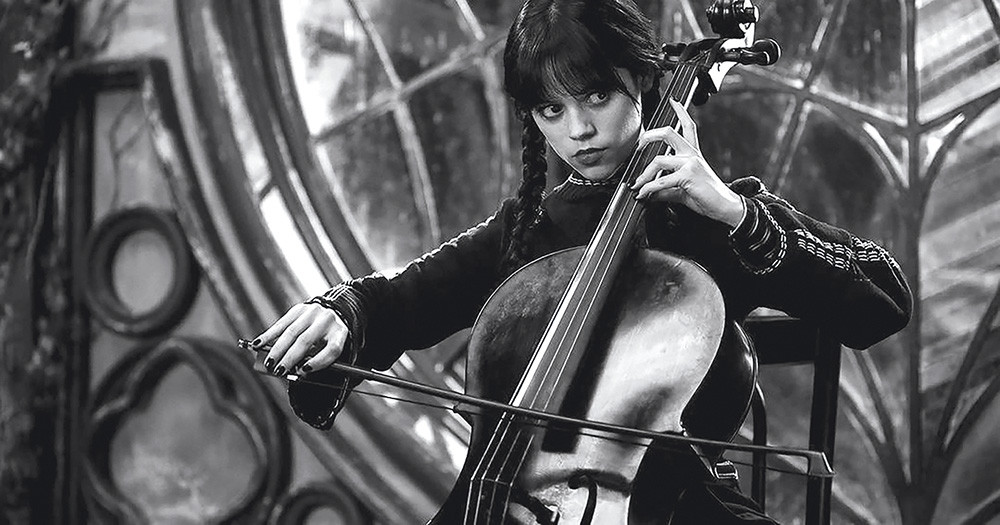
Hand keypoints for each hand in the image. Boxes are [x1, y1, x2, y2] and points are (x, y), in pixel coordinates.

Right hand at [253, 301, 349, 375]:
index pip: (332, 349)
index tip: (303, 371)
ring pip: (291, 332)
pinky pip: (282, 323)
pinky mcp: (300, 309)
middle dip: (290, 358)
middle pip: (306, 341)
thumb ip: (318, 359)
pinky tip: (258, 343)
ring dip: (277, 349)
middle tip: (278, 371)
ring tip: (269, 362)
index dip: (318, 362)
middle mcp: (327, 320)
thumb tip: (296, 372)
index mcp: (340, 333)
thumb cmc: (330, 337)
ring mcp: (313, 312)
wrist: (334, 310)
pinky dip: (268, 335)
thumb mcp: (331, 347)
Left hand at [631, 98, 744, 227]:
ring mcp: (690, 163)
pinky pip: (661, 181)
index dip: (681, 112)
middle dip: (648, 136)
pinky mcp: (688, 176)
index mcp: (693, 154)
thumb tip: (649, 193)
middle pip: (668, 133)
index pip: (688, 127)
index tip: (673, 101)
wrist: (725, 207)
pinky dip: (648, 189)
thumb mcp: (682, 189)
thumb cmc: (707, 197)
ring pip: (658, 160)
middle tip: (637, 147)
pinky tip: (643, 194)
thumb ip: (665, 189)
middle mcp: (692, 154)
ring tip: (637, 185)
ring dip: (643, 175)